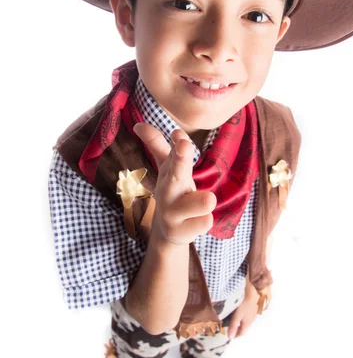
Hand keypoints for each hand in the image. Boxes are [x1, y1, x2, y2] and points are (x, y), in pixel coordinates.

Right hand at [133, 123, 216, 245]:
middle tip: (184, 144)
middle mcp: (168, 191)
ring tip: (208, 200)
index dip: (173, 144)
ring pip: (197, 202)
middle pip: (175, 173)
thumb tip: (139, 124)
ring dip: (203, 200)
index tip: (177, 133)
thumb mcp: (168, 170)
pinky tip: (202, 220)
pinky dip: (204, 221)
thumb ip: (157, 146)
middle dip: (180, 158)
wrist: (168, 233)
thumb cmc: (174, 193)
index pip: (167, 155)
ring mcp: (173, 213)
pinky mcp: (182, 232)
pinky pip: (204, 222)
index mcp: (168, 173)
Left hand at [228, 283, 271, 338]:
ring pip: (246, 321)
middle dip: (237, 329)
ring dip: (239, 322)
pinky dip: (241, 316)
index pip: (242, 333)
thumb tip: (230, 338)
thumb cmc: (244, 304)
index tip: (229, 336)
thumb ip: (233, 326)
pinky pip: (247, 314)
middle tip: (229, 328)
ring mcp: (253, 313)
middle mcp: (251, 319)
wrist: (253, 291)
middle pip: (244, 327)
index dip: (235, 335)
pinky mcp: (253, 306)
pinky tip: (238, 311)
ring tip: (232, 319)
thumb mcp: (237, 315)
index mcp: (247, 323)